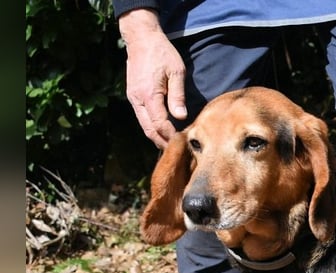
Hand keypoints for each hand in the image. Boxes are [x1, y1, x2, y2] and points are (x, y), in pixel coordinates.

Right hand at [119, 9, 186, 148]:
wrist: (141, 38)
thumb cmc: (161, 52)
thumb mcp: (176, 71)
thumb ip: (178, 95)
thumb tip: (181, 116)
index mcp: (149, 95)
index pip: (159, 124)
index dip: (170, 136)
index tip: (182, 144)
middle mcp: (138, 99)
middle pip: (148, 129)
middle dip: (162, 142)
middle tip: (176, 153)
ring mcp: (133, 98)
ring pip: (144, 125)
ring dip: (156, 137)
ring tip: (170, 145)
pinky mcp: (133, 95)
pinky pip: (142, 117)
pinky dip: (151, 127)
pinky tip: (162, 131)